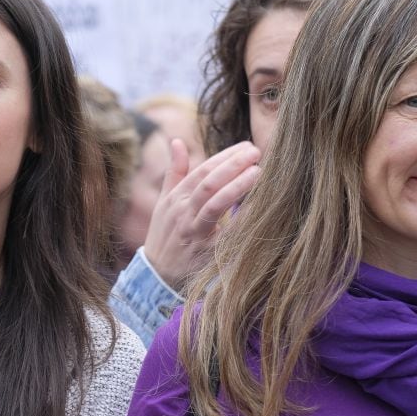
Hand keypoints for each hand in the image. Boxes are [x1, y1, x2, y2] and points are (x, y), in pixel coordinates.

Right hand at [142, 139, 260, 289]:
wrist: (158, 274)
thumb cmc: (165, 234)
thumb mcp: (165, 202)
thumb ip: (174, 172)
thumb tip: (177, 141)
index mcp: (175, 198)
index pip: (202, 171)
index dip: (224, 157)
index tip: (245, 146)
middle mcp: (182, 213)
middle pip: (208, 183)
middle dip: (232, 165)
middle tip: (255, 152)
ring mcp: (193, 232)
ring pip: (214, 204)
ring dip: (236, 186)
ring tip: (258, 172)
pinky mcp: (205, 251)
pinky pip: (226, 233)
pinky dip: (242, 219)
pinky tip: (259, 207)